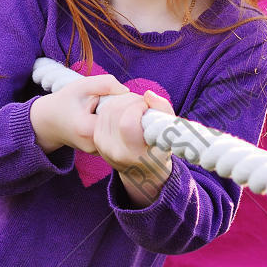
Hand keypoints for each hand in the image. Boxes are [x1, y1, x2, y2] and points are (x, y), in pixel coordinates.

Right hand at [29, 72, 127, 154]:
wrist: (49, 122)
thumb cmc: (65, 101)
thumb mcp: (82, 86)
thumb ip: (106, 84)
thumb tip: (128, 92)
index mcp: (87, 129)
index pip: (120, 115)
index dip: (123, 102)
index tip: (117, 95)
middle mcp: (94, 146)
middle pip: (122, 126)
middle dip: (124, 111)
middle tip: (113, 100)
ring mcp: (98, 152)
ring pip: (121, 133)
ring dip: (120, 120)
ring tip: (105, 110)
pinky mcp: (101, 153)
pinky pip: (117, 138)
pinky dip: (116, 127)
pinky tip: (106, 120)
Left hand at [95, 89, 175, 205]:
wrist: (141, 171)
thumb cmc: (159, 149)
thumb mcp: (169, 133)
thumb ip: (163, 110)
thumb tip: (148, 94)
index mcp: (134, 154)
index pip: (127, 124)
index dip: (137, 107)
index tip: (147, 107)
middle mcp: (115, 152)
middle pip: (115, 112)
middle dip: (130, 100)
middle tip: (142, 104)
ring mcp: (103, 146)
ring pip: (107, 109)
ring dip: (122, 100)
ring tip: (135, 107)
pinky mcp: (96, 139)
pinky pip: (103, 112)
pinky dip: (114, 105)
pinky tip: (126, 111)